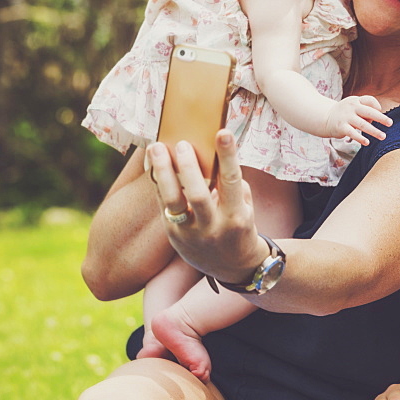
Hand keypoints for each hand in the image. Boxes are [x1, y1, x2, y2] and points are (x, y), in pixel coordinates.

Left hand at [147, 131, 266, 284]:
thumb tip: (214, 156)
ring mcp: (192, 234)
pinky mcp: (175, 237)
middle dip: (188, 166)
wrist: (234, 267)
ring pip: (174, 202)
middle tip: (181, 143)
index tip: (223, 132)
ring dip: (163, 172)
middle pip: (198, 194)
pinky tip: (154, 166)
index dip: (228, 156)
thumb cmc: (241, 227)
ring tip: (156, 149)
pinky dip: (158, 184)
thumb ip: (232, 186)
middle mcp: (214, 227)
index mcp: (237, 217)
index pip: (232, 181)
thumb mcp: (245, 207)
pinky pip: (164, 207)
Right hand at [324, 95, 392, 144]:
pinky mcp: (341, 127)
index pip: (369, 100)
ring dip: (374, 131)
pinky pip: (353, 133)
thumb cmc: (345, 113)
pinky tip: (367, 143)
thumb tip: (377, 120)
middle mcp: (351, 107)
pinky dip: (360, 138)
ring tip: (383, 136)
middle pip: (369, 111)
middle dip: (381, 117)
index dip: (377, 106)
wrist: (325, 118)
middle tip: (390, 123)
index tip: (380, 112)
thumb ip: (365, 112)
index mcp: (356, 101)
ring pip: (363, 124)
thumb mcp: (354, 108)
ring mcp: (346, 117)